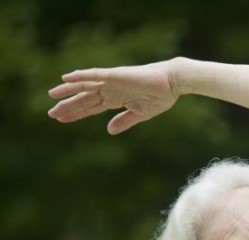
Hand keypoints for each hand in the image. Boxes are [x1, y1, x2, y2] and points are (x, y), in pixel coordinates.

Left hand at [48, 60, 179, 133]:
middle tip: (51, 114)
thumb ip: (124, 121)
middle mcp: (110, 89)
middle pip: (84, 98)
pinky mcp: (116, 75)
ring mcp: (111, 81)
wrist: (173, 83)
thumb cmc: (161, 97)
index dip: (76, 113)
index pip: (91, 107)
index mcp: (116, 99)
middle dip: (68, 105)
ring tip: (52, 95)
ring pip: (85, 85)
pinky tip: (67, 78)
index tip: (61, 119)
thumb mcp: (141, 114)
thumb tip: (109, 131)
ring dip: (68, 90)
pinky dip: (81, 76)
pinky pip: (94, 75)